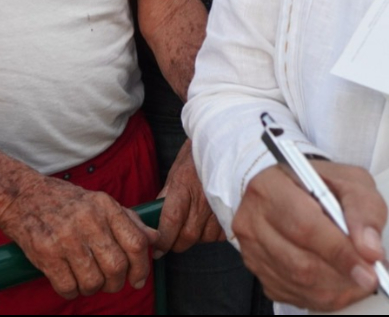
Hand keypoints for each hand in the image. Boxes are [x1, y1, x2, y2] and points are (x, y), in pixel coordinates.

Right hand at [0, 173, 155, 298]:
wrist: (19, 195)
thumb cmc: (62, 201)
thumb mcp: (98, 201)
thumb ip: (127, 220)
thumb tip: (154, 239)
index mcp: (105, 205)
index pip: (136, 243)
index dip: (142, 267)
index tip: (138, 279)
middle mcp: (88, 219)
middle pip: (117, 267)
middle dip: (116, 283)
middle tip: (109, 283)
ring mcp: (65, 236)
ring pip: (93, 281)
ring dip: (92, 288)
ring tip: (85, 280)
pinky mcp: (45, 252)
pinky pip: (67, 287)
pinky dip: (71, 292)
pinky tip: (68, 282)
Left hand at [154, 139, 224, 256]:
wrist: (228, 139)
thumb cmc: (198, 153)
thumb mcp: (177, 169)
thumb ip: (167, 195)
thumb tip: (154, 217)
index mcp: (184, 185)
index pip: (171, 222)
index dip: (162, 240)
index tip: (157, 248)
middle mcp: (203, 197)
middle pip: (187, 236)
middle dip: (176, 243)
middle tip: (171, 241)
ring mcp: (220, 204)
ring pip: (204, 238)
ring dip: (196, 238)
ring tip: (192, 226)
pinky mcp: (234, 209)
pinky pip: (221, 233)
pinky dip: (213, 234)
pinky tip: (209, 222)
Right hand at [233, 161, 386, 310]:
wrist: (291, 188)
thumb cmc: (318, 181)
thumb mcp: (350, 180)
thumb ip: (364, 210)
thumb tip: (370, 249)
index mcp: (270, 187)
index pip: (305, 226)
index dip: (339, 252)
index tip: (369, 267)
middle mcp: (253, 220)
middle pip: (300, 262)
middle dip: (343, 274)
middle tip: (371, 275)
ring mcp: (252, 250)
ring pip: (299, 283)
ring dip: (337, 288)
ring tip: (359, 275)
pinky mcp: (259, 273)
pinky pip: (296, 296)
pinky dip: (325, 295)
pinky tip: (340, 280)